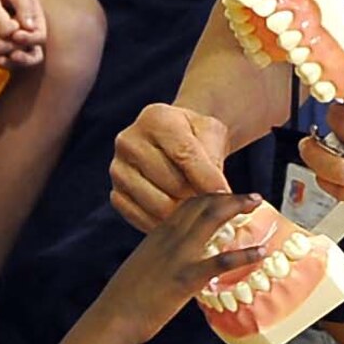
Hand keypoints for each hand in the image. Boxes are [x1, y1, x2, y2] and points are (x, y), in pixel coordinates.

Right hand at [101, 191, 266, 335]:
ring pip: (212, 219)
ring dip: (237, 209)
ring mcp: (179, 256)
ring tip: (257, 205)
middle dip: (229, 195)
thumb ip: (161, 255)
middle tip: (251, 196)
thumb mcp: (142, 265)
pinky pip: (221, 261)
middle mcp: (169, 237)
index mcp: (157, 234)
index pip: (187, 203)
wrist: (114, 316)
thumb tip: (176, 256)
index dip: (211, 196)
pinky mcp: (187, 278)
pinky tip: (261, 252)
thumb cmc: (125, 297)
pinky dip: (245, 254)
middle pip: (202, 204)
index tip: (227, 196)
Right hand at [110, 104, 235, 231]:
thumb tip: (222, 197)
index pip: (184, 155)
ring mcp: (118, 170)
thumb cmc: (196, 136)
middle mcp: (129, 142)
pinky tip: (180, 217)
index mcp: (155, 119)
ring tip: (198, 208)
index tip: (227, 197)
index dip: (208, 180)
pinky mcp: (116, 194)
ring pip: (159, 205)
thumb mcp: (212, 134)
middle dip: (198, 198)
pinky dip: (166, 224)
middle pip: (172, 184)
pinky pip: (143, 219)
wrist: (173, 139)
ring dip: (184, 214)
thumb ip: (215, 160)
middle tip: (216, 203)